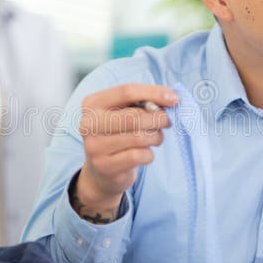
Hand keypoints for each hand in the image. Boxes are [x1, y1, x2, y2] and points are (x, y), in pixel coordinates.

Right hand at [73, 84, 178, 222]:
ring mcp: (94, 146)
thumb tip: (171, 98)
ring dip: (156, 137)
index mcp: (93, 104)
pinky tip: (145, 154)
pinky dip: (149, 154)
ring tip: (156, 138)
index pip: (126, 91)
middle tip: (168, 121)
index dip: (154, 93)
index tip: (174, 98)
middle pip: (134, 116)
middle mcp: (88, 123)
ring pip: (138, 137)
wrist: (102, 170)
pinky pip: (138, 156)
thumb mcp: (124, 113)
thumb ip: (143, 103)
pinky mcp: (104, 166)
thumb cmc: (118, 134)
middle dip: (158, 118)